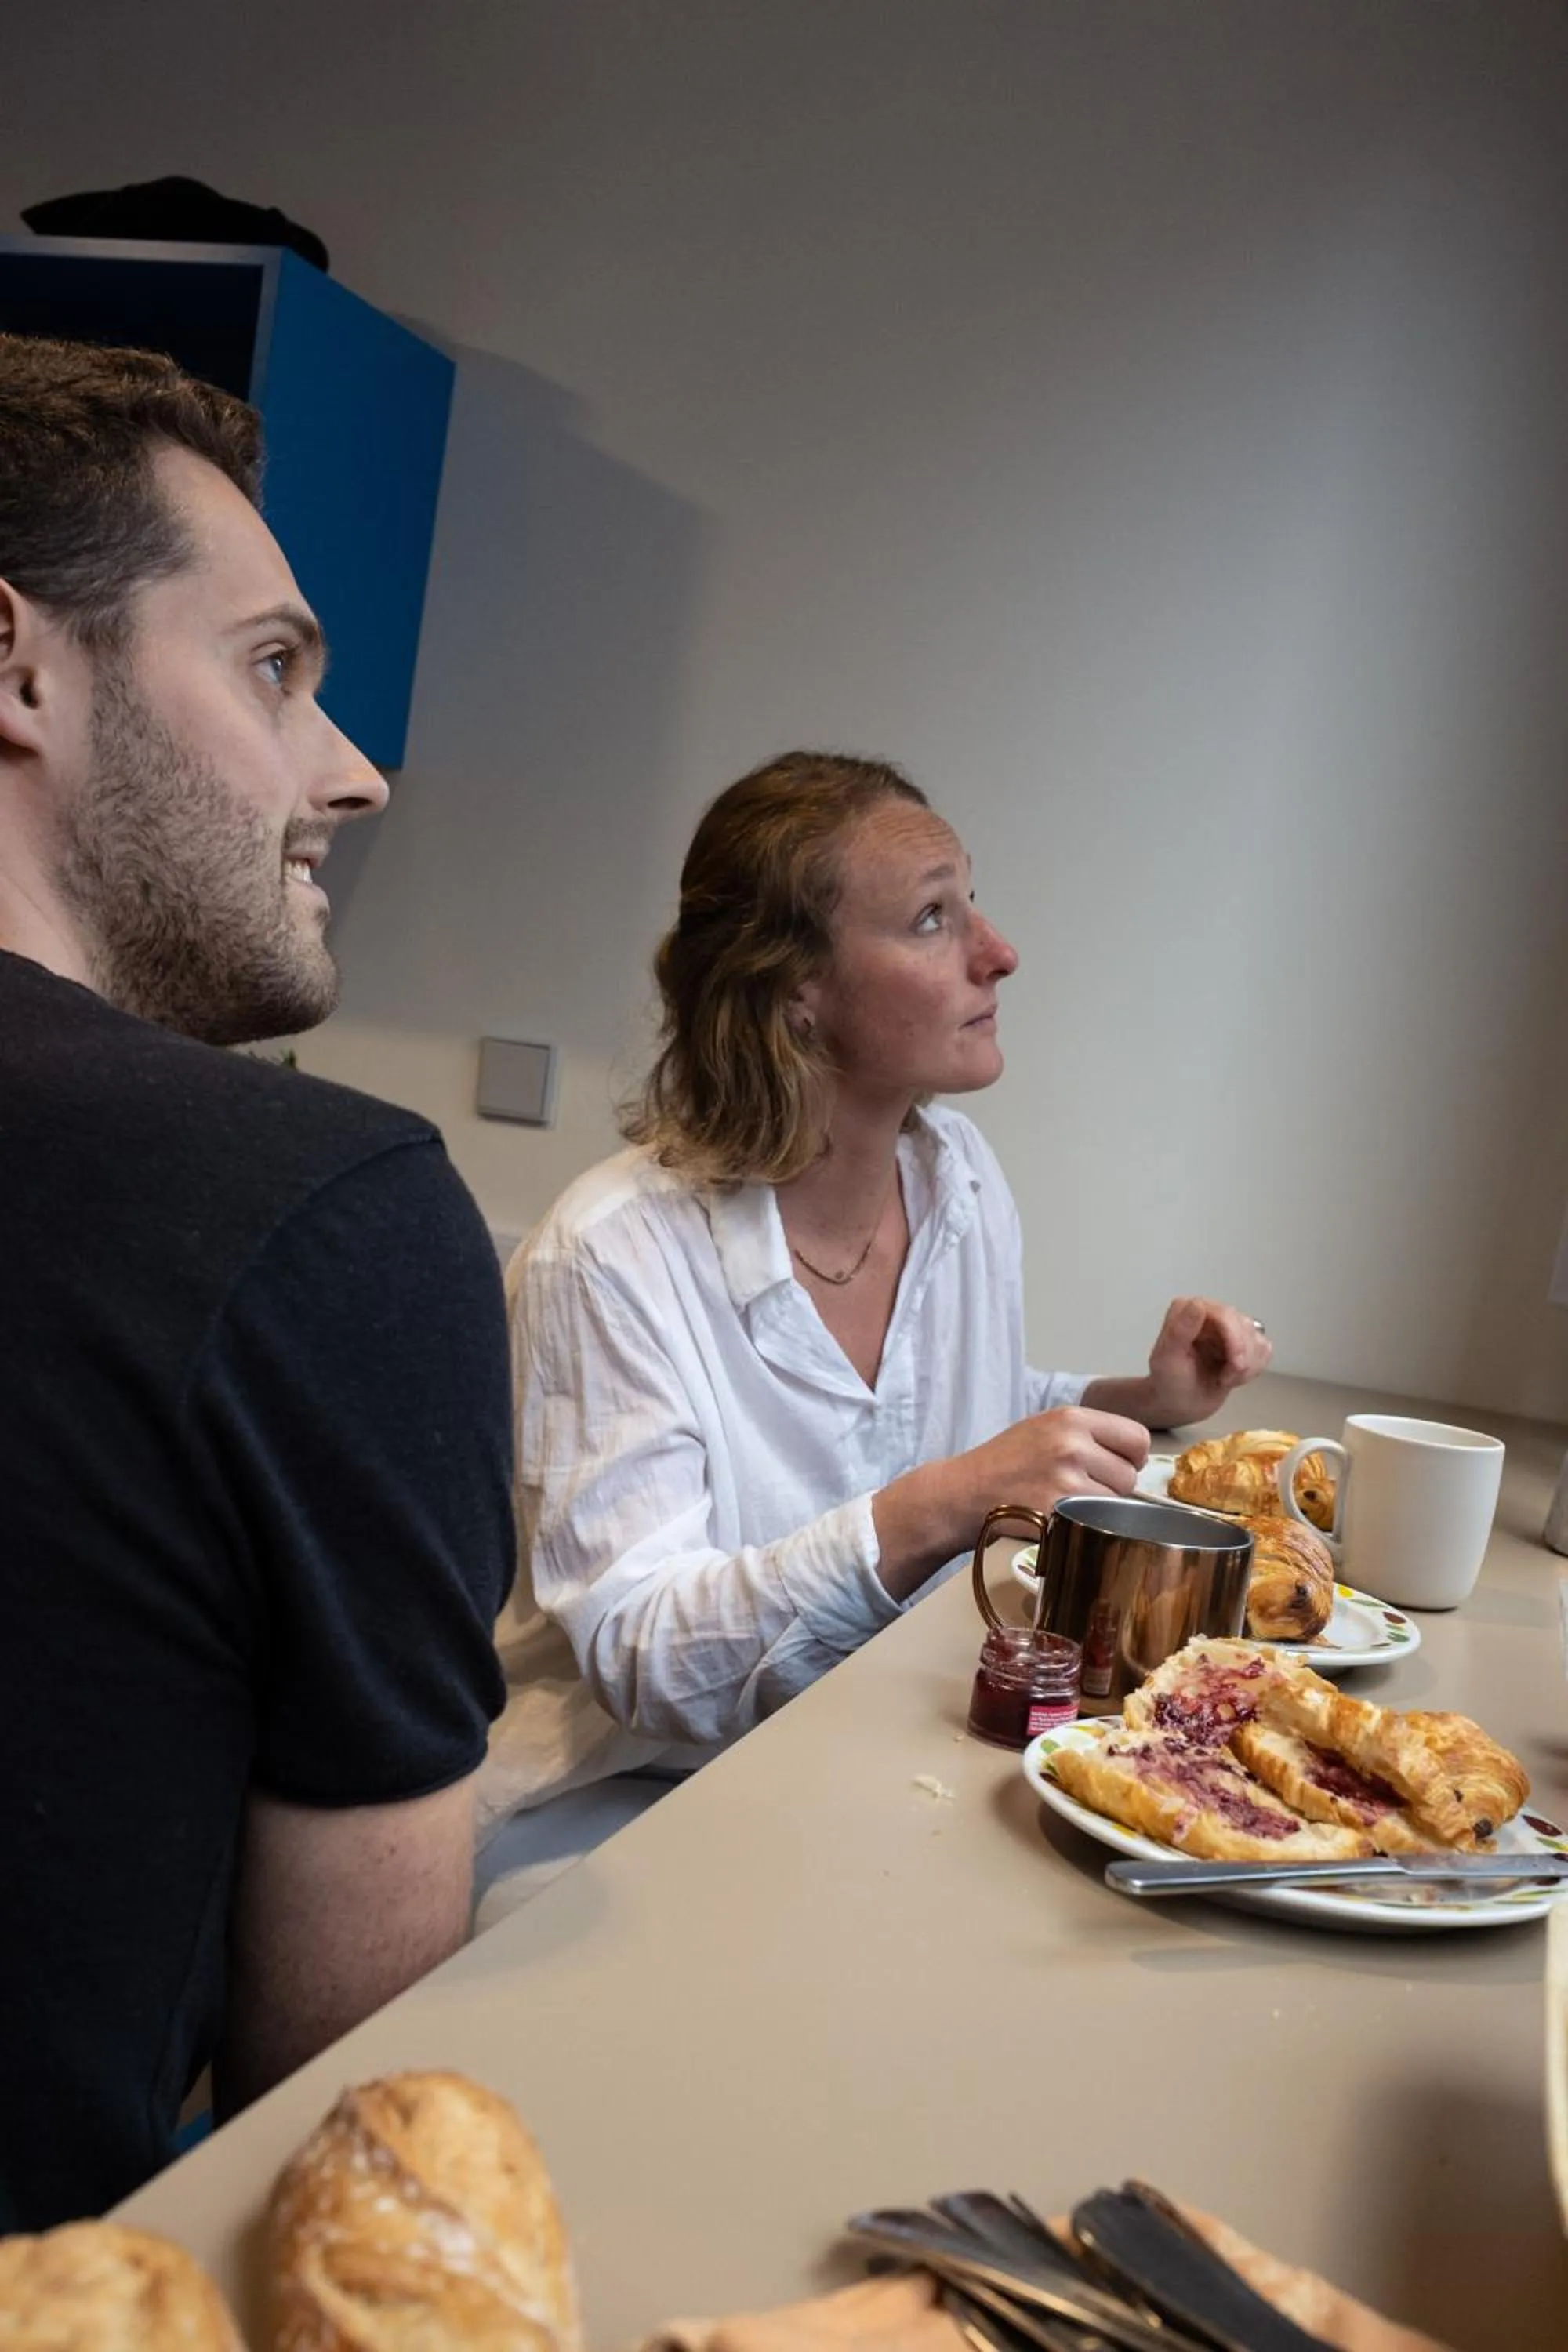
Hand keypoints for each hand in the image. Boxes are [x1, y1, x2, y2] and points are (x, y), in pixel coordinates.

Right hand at [959, 1404, 1152, 1517]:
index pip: (1137, 1438)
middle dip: (1112, 1486)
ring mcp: (1064, 1480)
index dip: (1131, 1457)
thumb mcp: (1044, 1428)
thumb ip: (1088, 1434)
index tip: (1116, 1466)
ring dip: (1099, 1508)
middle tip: (1080, 1488)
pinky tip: (1058, 1517)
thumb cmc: (1004, 1462)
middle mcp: (1071, 1444)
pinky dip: (1082, 1524)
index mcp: (1071, 1418)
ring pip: (1116, 1502)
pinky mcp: (1057, 1512)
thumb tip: (1134, 1454)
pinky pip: (1095, 1522)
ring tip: (1065, 1502)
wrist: (963, 1492)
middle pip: (1129, 1475)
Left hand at [1143, 1295, 1271, 1428]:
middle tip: (1227, 1380)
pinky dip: (1255, 1368)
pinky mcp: (1242, 1342)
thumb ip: (1180, 1331)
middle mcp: (1210, 1313)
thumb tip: (1197, 1304)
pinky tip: (1235, 1378)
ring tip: (1225, 1380)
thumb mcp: (1167, 1360)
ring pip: (1256, 1337)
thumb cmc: (1169, 1383)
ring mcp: (1228, 1327)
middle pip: (1244, 1325)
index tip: (1234, 1364)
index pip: (1225, 1314)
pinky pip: (1264, 1348)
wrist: (1180, 1405)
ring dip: (1247, 1365)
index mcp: (1188, 1309)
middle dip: (1242, 1356)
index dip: (1235, 1338)